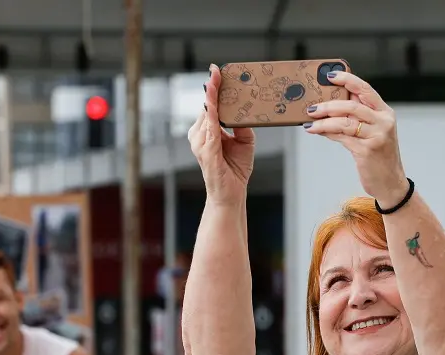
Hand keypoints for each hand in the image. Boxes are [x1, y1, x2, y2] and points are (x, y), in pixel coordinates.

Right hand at [187, 64, 255, 206]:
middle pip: (208, 105)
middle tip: (218, 70)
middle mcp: (200, 135)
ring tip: (217, 78)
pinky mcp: (206, 152)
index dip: (213, 87)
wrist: (231, 195)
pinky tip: (213, 102)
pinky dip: (212, 114)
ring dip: (213, 96)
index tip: (216, 70)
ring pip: (207, 113)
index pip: (211, 105)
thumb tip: (244, 110)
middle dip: (213, 87)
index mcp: (207, 131)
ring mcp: (200, 143)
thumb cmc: (235, 169)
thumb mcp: (244, 141)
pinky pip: (210, 128)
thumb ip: (242, 124)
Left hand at [302, 71, 408, 207]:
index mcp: (385, 112)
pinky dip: (327, 133)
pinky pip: (342, 137)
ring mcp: (376, 136)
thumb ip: (357, 118)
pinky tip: (318, 131)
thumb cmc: (379, 156)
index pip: (366, 89)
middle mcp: (383, 122)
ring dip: (323, 122)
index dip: (348, 80)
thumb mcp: (373, 132)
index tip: (330, 75)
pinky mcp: (367, 150)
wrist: (390, 183)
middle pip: (352, 105)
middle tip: (312, 107)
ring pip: (344, 122)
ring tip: (310, 122)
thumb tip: (330, 107)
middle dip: (329, 105)